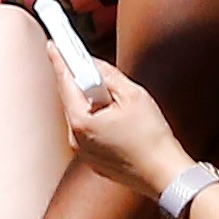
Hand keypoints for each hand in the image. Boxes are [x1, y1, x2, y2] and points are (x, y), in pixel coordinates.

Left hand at [57, 60, 187, 198]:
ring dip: (91, 101)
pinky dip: (97, 119)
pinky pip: (88, 132)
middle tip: (85, 61)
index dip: (59, 59)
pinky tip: (117, 118)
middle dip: (79, 80)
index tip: (53, 43)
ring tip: (115, 99)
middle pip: (70, 98)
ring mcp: (82, 152)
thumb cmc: (152, 137)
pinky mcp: (92, 160)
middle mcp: (75, 139)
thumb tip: (92, 63)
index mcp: (81, 121)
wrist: (164, 175)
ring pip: (80, 115)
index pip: (65, 82)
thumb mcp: (133, 95)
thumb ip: (108, 74)